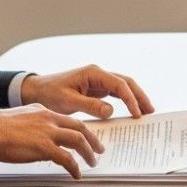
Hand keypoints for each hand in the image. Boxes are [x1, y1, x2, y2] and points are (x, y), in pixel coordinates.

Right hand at [0, 103, 103, 178]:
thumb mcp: (21, 118)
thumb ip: (34, 124)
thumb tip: (39, 136)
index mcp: (44, 111)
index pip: (69, 120)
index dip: (81, 129)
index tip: (88, 137)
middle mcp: (49, 119)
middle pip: (80, 128)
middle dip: (93, 140)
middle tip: (99, 149)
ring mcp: (48, 132)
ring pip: (78, 141)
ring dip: (88, 153)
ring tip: (92, 163)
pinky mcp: (43, 147)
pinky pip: (67, 159)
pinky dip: (75, 168)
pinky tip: (76, 174)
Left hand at [20, 65, 152, 118]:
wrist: (36, 91)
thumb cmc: (49, 94)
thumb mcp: (68, 101)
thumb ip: (90, 106)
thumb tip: (111, 111)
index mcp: (93, 73)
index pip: (119, 84)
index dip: (130, 99)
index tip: (136, 113)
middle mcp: (98, 74)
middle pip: (126, 83)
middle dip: (139, 96)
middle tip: (150, 111)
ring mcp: (98, 81)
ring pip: (123, 88)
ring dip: (135, 98)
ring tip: (146, 112)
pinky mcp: (96, 89)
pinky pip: (115, 94)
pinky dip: (125, 101)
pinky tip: (132, 110)